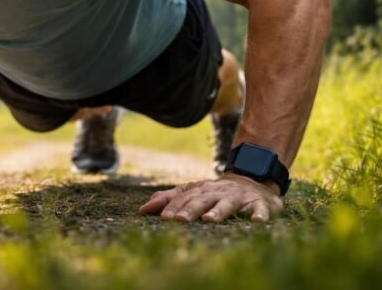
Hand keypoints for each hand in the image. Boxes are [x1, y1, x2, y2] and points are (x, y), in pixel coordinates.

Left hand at [139, 172, 283, 222]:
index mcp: (201, 190)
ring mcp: (239, 197)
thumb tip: (143, 208)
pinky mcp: (260, 204)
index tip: (163, 217)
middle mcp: (218, 192)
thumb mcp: (193, 192)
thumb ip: (169, 199)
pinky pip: (260, 209)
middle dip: (190, 210)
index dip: (174, 207)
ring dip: (218, 211)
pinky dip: (259, 215)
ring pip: (227, 204)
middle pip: (202, 200)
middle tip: (179, 220)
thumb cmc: (216, 192)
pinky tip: (257, 221)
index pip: (184, 198)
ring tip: (209, 220)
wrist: (253, 181)